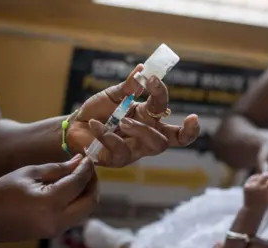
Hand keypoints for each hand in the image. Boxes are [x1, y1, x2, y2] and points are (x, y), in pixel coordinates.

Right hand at [0, 154, 97, 243]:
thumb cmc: (0, 193)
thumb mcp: (29, 173)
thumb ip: (58, 168)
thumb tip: (80, 161)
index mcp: (49, 203)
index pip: (79, 183)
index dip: (87, 168)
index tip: (89, 157)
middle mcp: (57, 220)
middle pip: (91, 201)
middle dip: (93, 182)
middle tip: (87, 168)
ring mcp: (57, 230)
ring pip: (86, 210)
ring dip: (88, 193)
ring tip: (80, 176)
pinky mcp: (55, 233)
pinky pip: (76, 216)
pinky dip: (79, 201)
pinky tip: (72, 188)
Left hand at [67, 64, 199, 166]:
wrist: (74, 125)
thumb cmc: (98, 110)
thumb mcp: (114, 94)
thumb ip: (129, 86)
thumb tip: (143, 68)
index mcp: (149, 118)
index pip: (175, 125)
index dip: (190, 126)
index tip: (193, 116)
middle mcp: (146, 135)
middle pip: (172, 139)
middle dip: (180, 131)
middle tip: (159, 113)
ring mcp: (134, 150)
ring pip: (154, 145)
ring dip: (141, 130)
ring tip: (122, 121)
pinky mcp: (117, 159)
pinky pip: (120, 150)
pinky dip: (108, 135)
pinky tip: (95, 125)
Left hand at [243, 172, 267, 208]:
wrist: (252, 209)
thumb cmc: (265, 204)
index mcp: (265, 191)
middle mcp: (257, 187)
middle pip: (264, 176)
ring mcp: (250, 186)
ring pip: (258, 176)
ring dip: (262, 176)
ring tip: (265, 176)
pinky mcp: (246, 186)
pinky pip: (252, 179)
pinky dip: (256, 177)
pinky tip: (259, 177)